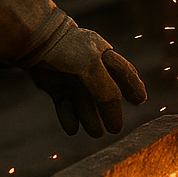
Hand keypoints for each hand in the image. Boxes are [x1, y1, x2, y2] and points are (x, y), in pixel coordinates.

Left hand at [28, 27, 146, 136]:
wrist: (36, 42)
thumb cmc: (69, 49)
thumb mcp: (92, 66)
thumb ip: (106, 88)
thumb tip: (115, 107)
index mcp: (102, 54)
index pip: (122, 71)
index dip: (133, 85)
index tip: (141, 100)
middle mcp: (88, 65)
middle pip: (104, 91)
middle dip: (111, 109)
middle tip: (117, 128)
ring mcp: (70, 75)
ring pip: (84, 100)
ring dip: (90, 117)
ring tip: (96, 134)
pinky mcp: (54, 84)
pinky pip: (64, 104)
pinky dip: (69, 116)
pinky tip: (72, 129)